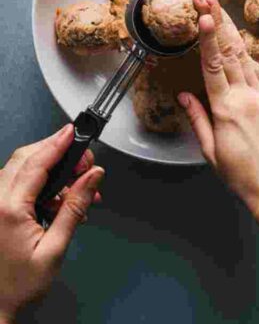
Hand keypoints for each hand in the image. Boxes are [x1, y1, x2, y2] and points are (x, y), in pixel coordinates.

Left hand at [0, 126, 103, 322]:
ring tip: (76, 186)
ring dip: (49, 168)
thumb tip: (91, 177)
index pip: (37, 163)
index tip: (74, 131)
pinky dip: (38, 182)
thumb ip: (74, 208)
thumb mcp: (54, 248)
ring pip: (18, 169)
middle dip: (56, 152)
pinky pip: (14, 184)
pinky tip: (58, 198)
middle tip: (84, 163)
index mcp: (8, 209)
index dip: (58, 143)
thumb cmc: (18, 285)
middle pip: (24, 159)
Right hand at [178, 0, 258, 213]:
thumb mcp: (211, 152)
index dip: (207, 37)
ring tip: (220, 14)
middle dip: (218, 22)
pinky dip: (251, 62)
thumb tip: (185, 96)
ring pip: (248, 60)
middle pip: (231, 53)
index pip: (214, 65)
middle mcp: (250, 98)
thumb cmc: (244, 176)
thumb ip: (198, 120)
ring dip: (233, 35)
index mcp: (227, 109)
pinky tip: (242, 51)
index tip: (203, 15)